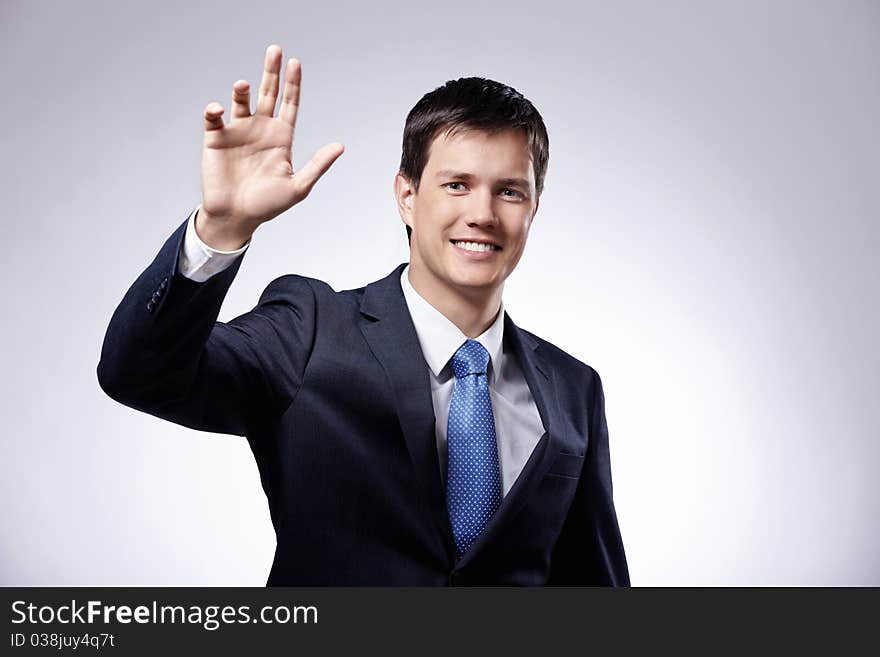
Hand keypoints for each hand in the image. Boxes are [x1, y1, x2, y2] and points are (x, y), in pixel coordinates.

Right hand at [198, 45, 343, 248]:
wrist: (236, 217)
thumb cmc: (268, 205)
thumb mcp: (298, 186)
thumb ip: (318, 165)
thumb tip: (340, 146)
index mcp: (281, 138)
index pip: (289, 104)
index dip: (292, 84)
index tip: (295, 63)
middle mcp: (260, 130)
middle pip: (268, 94)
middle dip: (271, 72)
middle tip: (275, 50)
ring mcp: (238, 132)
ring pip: (241, 101)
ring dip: (242, 90)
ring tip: (243, 85)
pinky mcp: (216, 139)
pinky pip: (214, 117)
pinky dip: (215, 109)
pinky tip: (219, 109)